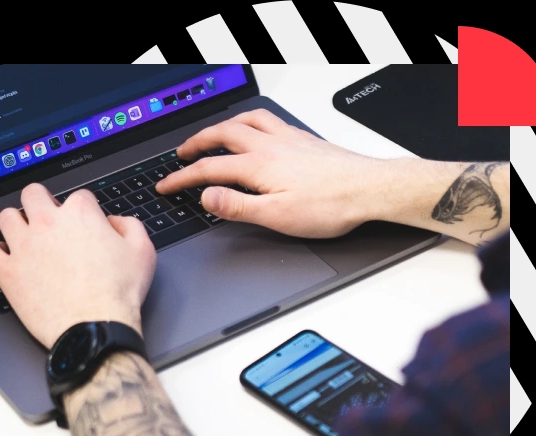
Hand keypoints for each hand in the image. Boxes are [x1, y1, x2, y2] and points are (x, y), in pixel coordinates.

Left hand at [0, 184, 156, 348]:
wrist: (95, 325)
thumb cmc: (119, 292)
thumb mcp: (143, 252)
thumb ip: (130, 226)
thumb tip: (115, 221)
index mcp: (81, 214)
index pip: (79, 195)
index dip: (86, 208)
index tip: (88, 222)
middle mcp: (48, 223)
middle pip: (33, 193)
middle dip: (43, 201)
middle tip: (50, 218)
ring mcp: (23, 246)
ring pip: (7, 217)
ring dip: (18, 222)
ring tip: (28, 235)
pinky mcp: (7, 271)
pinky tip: (9, 257)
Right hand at [156, 109, 377, 237]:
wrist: (369, 189)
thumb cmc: (330, 206)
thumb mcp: (278, 216)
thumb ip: (238, 206)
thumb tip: (206, 197)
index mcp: (258, 165)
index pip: (209, 169)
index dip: (182, 178)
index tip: (167, 185)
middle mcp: (270, 145)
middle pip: (222, 135)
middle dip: (196, 144)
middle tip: (182, 154)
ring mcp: (288, 138)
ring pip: (246, 120)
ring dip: (222, 125)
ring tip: (212, 134)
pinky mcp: (303, 139)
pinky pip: (269, 119)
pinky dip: (251, 121)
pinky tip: (257, 130)